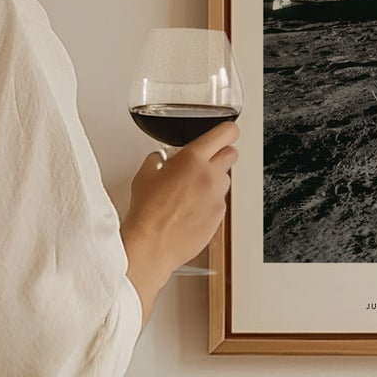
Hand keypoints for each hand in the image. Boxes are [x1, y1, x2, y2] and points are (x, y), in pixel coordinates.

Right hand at [121, 118, 239, 319]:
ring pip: (225, 179)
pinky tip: (191, 210)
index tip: (226, 132)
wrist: (152, 244)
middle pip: (231, 154)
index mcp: (193, 159)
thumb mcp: (144, 176)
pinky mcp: (219, 216)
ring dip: (214, 180)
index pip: (226, 133)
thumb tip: (160, 159)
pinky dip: (210, 202)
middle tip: (205, 161)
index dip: (228, 131)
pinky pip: (220, 202)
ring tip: (192, 191)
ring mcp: (217, 197)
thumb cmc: (147, 212)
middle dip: (220, 154)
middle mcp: (210, 176)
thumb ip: (157, 161)